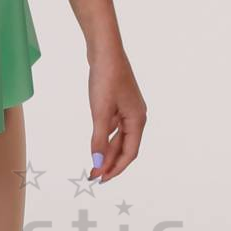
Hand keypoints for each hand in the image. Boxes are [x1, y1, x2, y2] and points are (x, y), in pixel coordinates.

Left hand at [87, 49, 146, 183]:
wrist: (105, 50)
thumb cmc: (106, 77)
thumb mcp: (100, 110)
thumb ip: (99, 138)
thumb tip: (96, 161)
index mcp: (138, 120)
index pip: (129, 153)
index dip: (116, 168)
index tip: (101, 180)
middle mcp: (136, 116)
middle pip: (124, 147)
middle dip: (109, 162)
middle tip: (93, 176)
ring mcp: (128, 109)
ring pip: (118, 137)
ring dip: (106, 151)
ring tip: (93, 164)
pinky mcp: (119, 101)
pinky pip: (114, 126)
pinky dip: (105, 136)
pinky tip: (97, 142)